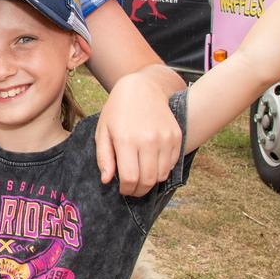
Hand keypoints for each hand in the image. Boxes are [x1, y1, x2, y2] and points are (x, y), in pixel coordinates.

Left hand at [95, 71, 182, 196]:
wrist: (143, 88)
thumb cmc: (118, 111)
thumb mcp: (103, 131)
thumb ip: (104, 157)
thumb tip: (107, 180)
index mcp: (126, 139)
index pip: (130, 178)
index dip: (127, 190)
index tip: (123, 190)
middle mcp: (148, 140)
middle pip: (147, 181)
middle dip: (139, 191)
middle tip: (132, 189)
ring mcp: (165, 138)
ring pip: (162, 175)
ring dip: (151, 182)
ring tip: (141, 176)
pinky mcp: (177, 136)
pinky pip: (172, 164)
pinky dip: (163, 170)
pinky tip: (152, 163)